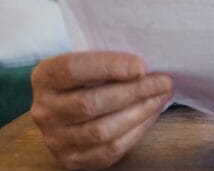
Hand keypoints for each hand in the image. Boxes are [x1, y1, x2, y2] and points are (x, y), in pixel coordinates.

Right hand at [30, 51, 172, 169]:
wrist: (69, 108)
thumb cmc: (89, 78)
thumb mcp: (89, 60)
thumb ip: (110, 60)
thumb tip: (148, 64)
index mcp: (45, 77)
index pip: (73, 69)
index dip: (109, 66)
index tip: (142, 66)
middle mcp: (44, 110)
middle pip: (90, 103)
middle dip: (134, 92)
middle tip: (163, 82)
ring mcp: (55, 138)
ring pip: (101, 131)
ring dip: (139, 112)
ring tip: (161, 97)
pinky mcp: (71, 159)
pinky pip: (109, 150)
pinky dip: (136, 131)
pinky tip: (151, 115)